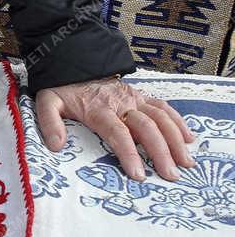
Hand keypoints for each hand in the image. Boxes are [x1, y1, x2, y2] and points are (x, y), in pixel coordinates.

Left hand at [35, 75, 195, 181]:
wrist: (74, 60)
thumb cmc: (63, 88)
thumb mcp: (47, 101)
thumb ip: (50, 122)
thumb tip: (57, 145)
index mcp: (98, 109)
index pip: (118, 133)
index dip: (129, 154)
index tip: (139, 175)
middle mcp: (120, 103)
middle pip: (146, 127)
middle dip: (160, 153)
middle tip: (170, 176)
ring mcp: (134, 97)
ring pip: (161, 117)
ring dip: (176, 140)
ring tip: (186, 163)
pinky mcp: (142, 95)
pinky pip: (164, 106)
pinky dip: (178, 122)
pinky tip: (189, 139)